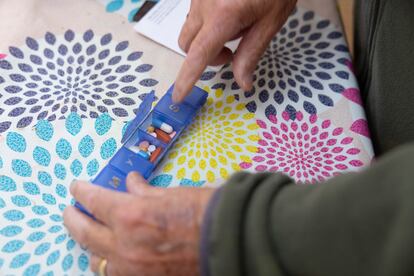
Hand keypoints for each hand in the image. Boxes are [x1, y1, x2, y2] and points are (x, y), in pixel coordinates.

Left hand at [63, 172, 214, 274]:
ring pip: (95, 258)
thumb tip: (130, 182)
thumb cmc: (204, 211)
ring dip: (88, 243)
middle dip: (73, 217)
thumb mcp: (172, 194)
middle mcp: (124, 244)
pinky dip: (108, 262)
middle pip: (84, 231)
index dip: (82, 191)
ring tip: (88, 234)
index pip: (95, 200)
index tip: (77, 186)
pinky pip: (114, 273)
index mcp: (131, 215)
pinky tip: (109, 254)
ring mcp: (132, 268)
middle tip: (69, 210)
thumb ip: (144, 191)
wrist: (229, 241)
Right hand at [173, 0, 296, 101]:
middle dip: (205, 57)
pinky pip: (196, 14)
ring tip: (235, 27)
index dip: (186, 80)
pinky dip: (209, 23)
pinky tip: (231, 12)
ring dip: (206, 39)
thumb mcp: (270, 21)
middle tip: (231, 52)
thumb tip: (242, 83)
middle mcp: (203, 6)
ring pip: (191, 29)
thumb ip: (252, 53)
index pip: (198, 56)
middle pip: (187, 44)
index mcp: (222, 16)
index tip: (178, 97)